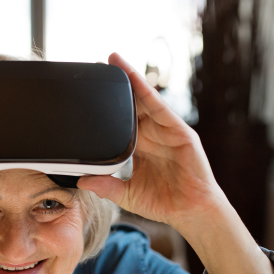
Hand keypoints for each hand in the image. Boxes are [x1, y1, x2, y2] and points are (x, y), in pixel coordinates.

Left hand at [78, 53, 228, 228]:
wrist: (191, 212)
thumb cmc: (164, 203)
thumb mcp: (127, 194)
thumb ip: (106, 186)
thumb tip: (82, 180)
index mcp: (140, 147)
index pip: (120, 121)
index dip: (107, 106)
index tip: (89, 92)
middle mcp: (153, 135)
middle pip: (132, 104)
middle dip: (117, 85)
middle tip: (97, 66)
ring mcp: (166, 131)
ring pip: (145, 99)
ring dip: (130, 79)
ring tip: (114, 61)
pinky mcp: (179, 132)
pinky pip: (160, 108)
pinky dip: (148, 91)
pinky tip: (135, 78)